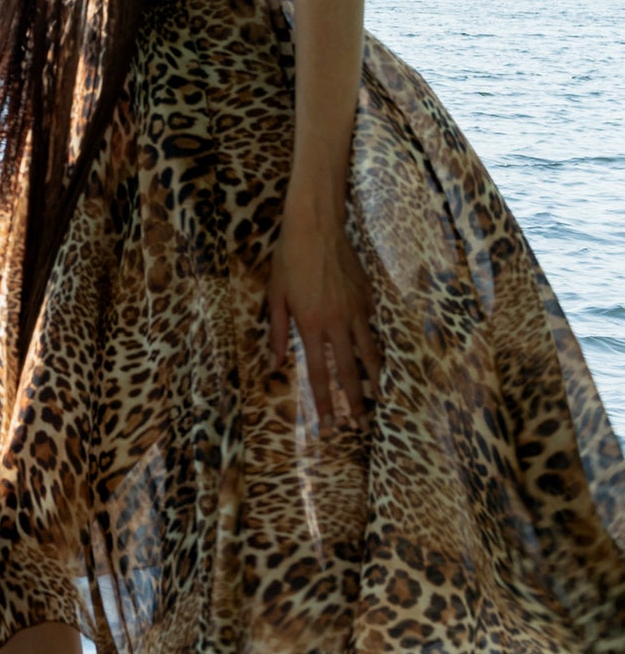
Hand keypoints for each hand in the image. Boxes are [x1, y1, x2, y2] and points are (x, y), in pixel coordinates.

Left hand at [266, 198, 381, 430]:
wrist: (316, 227)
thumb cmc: (288, 260)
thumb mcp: (275, 296)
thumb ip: (277, 333)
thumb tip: (273, 364)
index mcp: (310, 324)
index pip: (318, 373)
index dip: (324, 402)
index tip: (330, 426)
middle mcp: (336, 322)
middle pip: (350, 372)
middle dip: (356, 403)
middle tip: (361, 425)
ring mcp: (356, 310)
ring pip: (370, 353)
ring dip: (375, 380)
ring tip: (380, 400)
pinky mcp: (368, 298)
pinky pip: (373, 326)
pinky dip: (374, 343)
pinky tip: (375, 355)